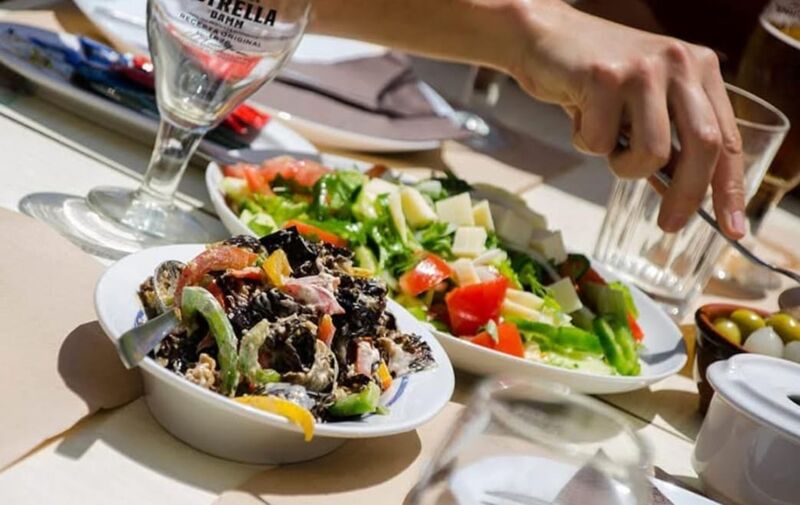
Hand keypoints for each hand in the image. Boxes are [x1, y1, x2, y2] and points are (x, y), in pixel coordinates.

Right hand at [508, 0, 745, 237]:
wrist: (544, 37)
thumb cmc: (593, 78)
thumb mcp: (643, 103)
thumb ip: (666, 139)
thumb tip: (682, 196)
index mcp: (699, 69)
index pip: (726, 138)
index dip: (730, 188)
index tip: (733, 228)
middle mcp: (679, 63)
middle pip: (703, 147)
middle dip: (686, 196)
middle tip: (669, 224)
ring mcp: (643, 69)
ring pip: (651, 152)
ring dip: (622, 165)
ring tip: (604, 142)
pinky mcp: (604, 77)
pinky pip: (600, 143)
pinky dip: (584, 142)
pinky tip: (578, 115)